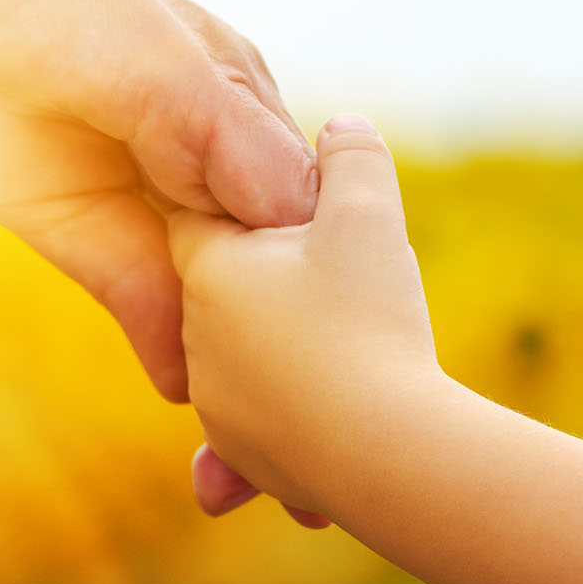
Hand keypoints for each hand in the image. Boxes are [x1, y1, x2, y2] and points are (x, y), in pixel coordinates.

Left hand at [168, 115, 441, 512]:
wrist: (385, 450)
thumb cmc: (369, 322)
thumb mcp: (369, 213)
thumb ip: (353, 157)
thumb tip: (344, 126)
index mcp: (209, 270)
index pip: (199, 215)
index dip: (243, 204)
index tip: (284, 206)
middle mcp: (197, 339)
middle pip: (230, 288)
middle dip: (273, 278)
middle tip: (340, 273)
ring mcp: (217, 405)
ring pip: (251, 357)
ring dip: (288, 347)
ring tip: (350, 339)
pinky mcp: (247, 458)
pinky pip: (268, 421)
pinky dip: (297, 412)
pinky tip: (334, 403)